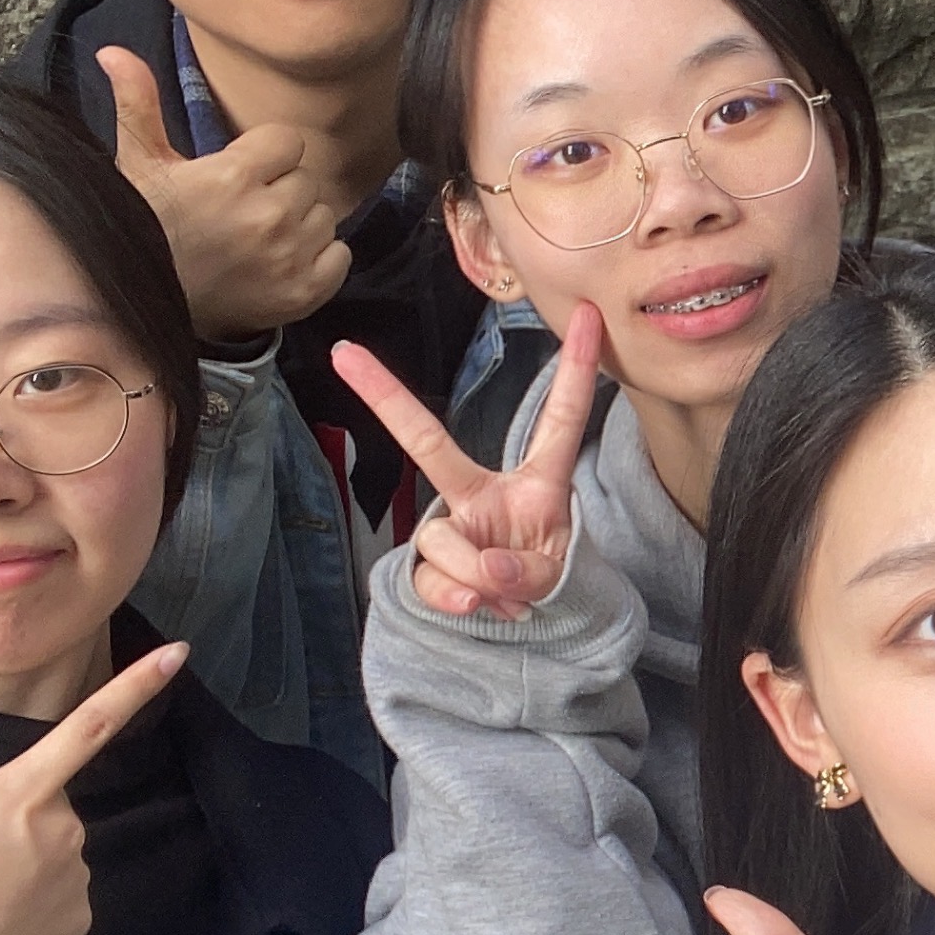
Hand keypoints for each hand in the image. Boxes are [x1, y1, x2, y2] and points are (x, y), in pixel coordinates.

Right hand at [0, 639, 190, 934]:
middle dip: (10, 816)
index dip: (136, 687)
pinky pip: (61, 891)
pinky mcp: (81, 917)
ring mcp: (76, 875)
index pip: (89, 727)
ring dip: (22, 857)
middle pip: (44, 801)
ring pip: (53, 846)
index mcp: (21, 795)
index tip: (180, 654)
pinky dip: (34, 898)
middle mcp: (63, 828)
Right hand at [100, 45, 353, 339]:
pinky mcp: (306, 293)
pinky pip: (340, 256)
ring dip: (301, 224)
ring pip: (324, 217)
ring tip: (259, 238)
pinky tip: (282, 263)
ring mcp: (291, 257)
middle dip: (281, 189)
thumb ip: (138, 104)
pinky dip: (320, 259)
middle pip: (307, 180)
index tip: (241, 173)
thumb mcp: (138, 165)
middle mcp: (269, 216)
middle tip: (244, 211)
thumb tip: (114, 50)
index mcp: (233, 176)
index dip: (266, 156)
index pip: (287, 142)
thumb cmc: (144, 228)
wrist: (145, 303)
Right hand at [334, 307, 605, 620]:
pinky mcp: (426, 563)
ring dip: (477, 579)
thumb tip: (488, 569)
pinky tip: (476, 607)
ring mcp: (450, 525)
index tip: (590, 315)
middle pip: (429, 443)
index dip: (577, 368)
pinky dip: (454, 600)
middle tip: (344, 353)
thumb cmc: (544, 575)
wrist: (522, 619)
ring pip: (441, 541)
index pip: (561, 418)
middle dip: (386, 398)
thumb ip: (529, 572)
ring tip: (504, 596)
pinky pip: (427, 578)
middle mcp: (483, 492)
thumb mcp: (557, 575)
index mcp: (537, 480)